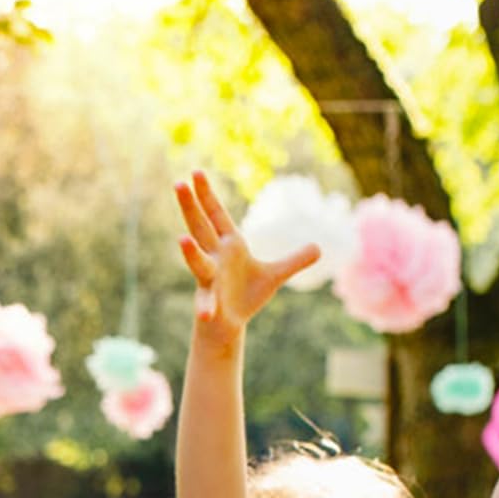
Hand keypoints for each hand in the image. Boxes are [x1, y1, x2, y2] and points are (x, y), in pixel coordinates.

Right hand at [176, 170, 319, 340]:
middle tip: (178, 183)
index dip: (207, 194)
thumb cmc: (247, 295)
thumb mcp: (275, 275)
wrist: (230, 325)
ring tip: (181, 240)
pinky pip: (206, 304)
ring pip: (197, 262)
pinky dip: (206, 308)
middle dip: (190, 207)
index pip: (216, 215)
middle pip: (199, 228)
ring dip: (190, 252)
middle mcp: (215, 258)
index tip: (196, 172)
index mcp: (229, 245)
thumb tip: (320, 247)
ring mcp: (209, 280)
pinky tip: (204, 314)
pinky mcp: (208, 303)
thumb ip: (295, 260)